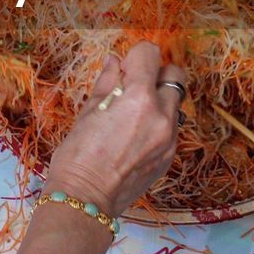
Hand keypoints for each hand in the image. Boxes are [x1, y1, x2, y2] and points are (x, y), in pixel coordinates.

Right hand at [45, 42, 184, 214]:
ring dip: (159, 99)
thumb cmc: (78, 156)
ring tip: (133, 114)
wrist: (86, 199)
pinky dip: (158, 122)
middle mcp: (161, 115)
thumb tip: (114, 62)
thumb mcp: (87, 112)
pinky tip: (135, 135)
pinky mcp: (170, 156)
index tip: (123, 69)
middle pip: (174, 74)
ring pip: (175, 102)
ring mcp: (169, 138)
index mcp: (138, 99)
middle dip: (155, 74)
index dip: (134, 56)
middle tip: (133, 87)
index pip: (149, 54)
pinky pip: (172, 127)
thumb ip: (107, 83)